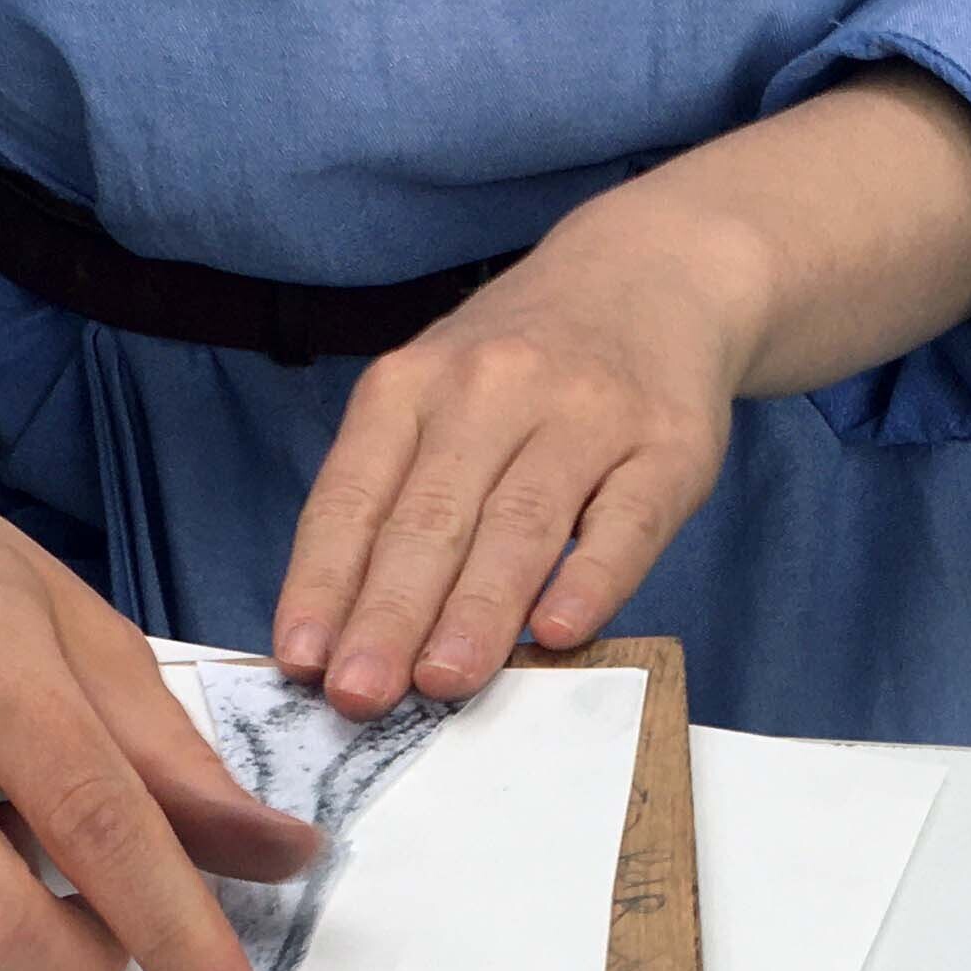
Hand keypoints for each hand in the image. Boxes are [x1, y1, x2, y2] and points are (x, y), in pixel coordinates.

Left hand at [271, 189, 763, 715]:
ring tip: (443, 681)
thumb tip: (345, 633)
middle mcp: (492, 390)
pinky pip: (625, 521)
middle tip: (360, 694)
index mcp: (412, 386)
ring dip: (476, 610)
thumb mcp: (437, 396)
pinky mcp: (667, 446)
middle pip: (430, 518)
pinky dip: (590, 578)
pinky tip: (559, 631)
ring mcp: (584, 415)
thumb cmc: (523, 368)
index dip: (323, 582)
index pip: (353, 496)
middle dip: (388, 614)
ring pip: (519, 523)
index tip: (302, 660)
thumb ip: (396, 497)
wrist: (654, 275)